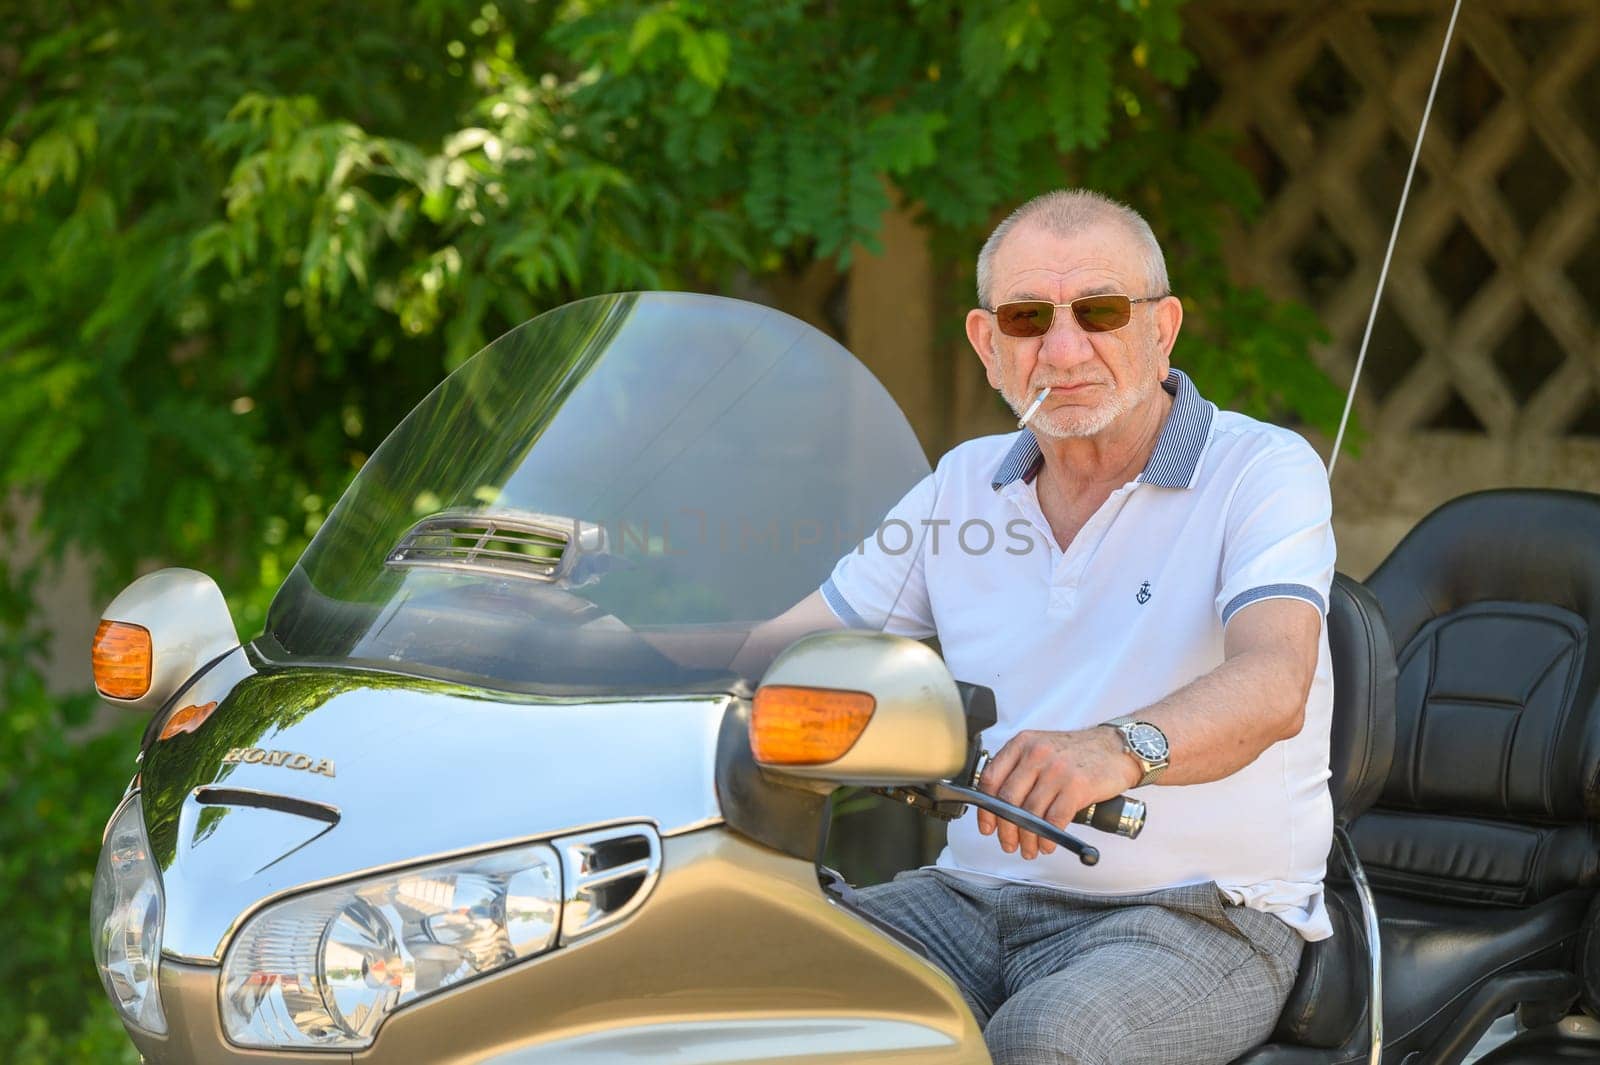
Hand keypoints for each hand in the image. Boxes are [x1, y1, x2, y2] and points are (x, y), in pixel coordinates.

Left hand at [976, 726, 1141, 859]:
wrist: (1117, 748)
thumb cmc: (1079, 753)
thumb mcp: (1041, 749)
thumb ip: (1019, 770)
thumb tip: (998, 807)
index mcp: (1022, 744)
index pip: (990, 779)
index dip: (985, 810)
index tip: (988, 826)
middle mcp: (1036, 754)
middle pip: (1008, 801)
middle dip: (1006, 829)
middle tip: (1009, 843)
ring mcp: (1057, 770)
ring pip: (1030, 814)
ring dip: (1028, 838)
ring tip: (1030, 849)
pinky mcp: (1077, 786)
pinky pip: (1054, 820)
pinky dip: (1047, 838)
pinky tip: (1047, 844)